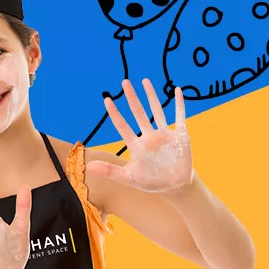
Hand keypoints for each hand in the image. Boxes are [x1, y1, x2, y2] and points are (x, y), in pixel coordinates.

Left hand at [87, 79, 193, 193]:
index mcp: (136, 145)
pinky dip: (180, 105)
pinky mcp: (180, 137)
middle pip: (138, 113)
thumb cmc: (151, 182)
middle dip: (132, 97)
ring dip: (152, 96)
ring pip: (157, 111)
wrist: (174, 187)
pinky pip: (180, 117)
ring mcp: (164, 135)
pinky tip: (178, 91)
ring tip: (145, 81)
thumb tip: (88, 167)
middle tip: (124, 81)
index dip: (114, 113)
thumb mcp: (129, 178)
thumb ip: (109, 171)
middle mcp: (149, 137)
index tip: (107, 99)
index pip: (122, 126)